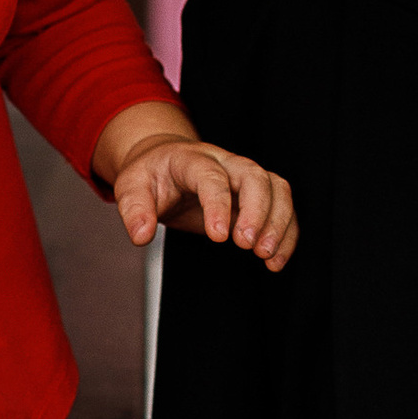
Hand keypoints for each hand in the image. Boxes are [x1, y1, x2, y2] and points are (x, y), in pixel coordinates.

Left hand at [103, 117, 297, 270]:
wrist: (165, 160)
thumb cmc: (152, 174)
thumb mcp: (130, 186)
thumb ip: (134, 209)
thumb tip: (141, 235)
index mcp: (191, 159)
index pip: (210, 176)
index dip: (217, 204)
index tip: (218, 237)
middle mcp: (224, 162)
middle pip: (253, 176)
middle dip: (257, 212)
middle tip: (248, 246)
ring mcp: (243, 177)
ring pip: (276, 188)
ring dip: (278, 223)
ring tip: (267, 256)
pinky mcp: (256, 194)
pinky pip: (282, 206)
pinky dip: (286, 233)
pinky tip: (276, 259)